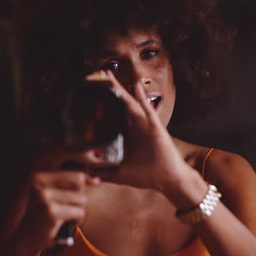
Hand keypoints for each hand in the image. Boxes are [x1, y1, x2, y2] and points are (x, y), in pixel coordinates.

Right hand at [9, 149, 100, 255]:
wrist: (26, 240)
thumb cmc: (44, 217)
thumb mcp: (54, 196)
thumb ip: (73, 185)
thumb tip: (96, 180)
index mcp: (40, 176)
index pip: (76, 175)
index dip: (83, 187)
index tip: (78, 196)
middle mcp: (40, 184)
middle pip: (80, 186)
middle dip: (78, 201)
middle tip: (64, 211)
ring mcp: (45, 197)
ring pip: (81, 200)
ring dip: (77, 212)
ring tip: (63, 218)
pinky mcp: (51, 212)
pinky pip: (79, 213)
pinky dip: (76, 221)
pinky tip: (62, 226)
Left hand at [92, 71, 197, 198]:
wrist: (168, 180)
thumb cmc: (147, 175)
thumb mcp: (120, 174)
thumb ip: (105, 173)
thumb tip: (87, 173)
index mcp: (127, 135)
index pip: (111, 115)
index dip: (102, 104)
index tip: (89, 93)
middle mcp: (135, 127)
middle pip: (119, 104)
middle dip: (109, 90)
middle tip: (97, 75)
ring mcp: (145, 125)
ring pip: (130, 103)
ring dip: (120, 89)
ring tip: (109, 75)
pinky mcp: (154, 127)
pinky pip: (147, 109)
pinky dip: (142, 97)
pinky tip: (136, 85)